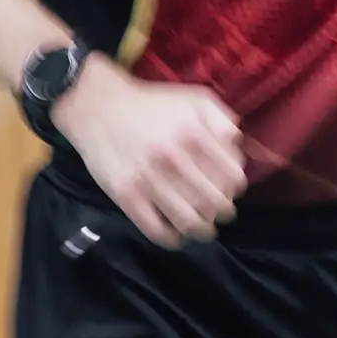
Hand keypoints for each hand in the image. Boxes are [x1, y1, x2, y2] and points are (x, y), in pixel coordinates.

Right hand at [51, 59, 245, 247]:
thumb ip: (223, 121)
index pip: (233, 178)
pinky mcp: (126, 195)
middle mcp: (173, 158)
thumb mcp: (194, 99)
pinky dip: (173, 239)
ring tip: (203, 228)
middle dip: (223, 212)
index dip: (236, 188)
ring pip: (190, 222)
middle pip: (215, 204)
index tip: (230, 190)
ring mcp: (148, 179)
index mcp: (194, 134)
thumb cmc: (152, 104)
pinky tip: (177, 235)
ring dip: (203, 231)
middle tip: (219, 211)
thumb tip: (239, 151)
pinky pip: (157, 230)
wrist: (98, 106)